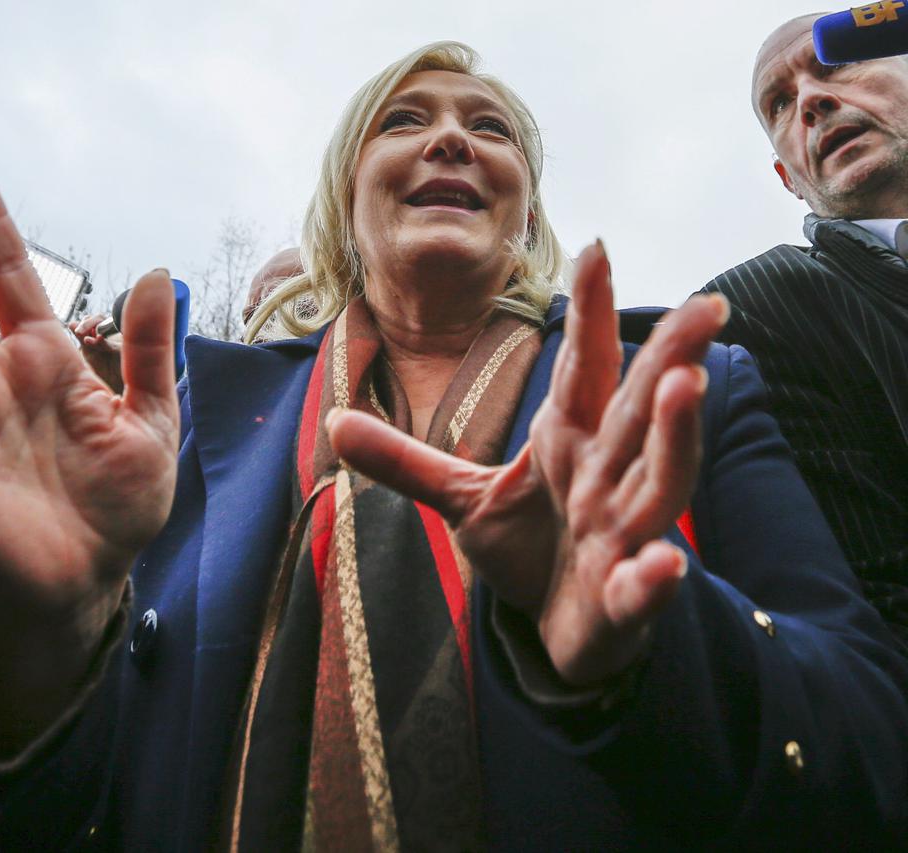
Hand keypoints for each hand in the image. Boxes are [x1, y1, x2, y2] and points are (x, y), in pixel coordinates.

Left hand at [329, 242, 727, 685]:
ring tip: (688, 386)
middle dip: (672, 357)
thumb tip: (330, 421)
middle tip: (705, 306)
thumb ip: (404, 460)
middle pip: (642, 409)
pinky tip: (665, 563)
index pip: (583, 370)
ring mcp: (621, 534)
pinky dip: (652, 577)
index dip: (589, 316)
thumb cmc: (528, 549)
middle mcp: (605, 476)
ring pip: (658, 481)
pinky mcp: (622, 598)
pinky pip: (641, 585)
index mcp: (570, 441)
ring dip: (674, 437)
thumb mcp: (461, 497)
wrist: (558, 631)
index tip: (597, 248)